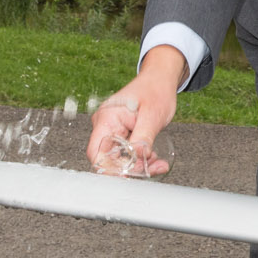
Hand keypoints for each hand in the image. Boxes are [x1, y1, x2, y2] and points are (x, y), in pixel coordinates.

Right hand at [88, 47, 184, 176]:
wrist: (160, 79)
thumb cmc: (155, 90)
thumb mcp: (153, 114)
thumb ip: (144, 136)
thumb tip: (138, 157)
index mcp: (107, 118)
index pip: (96, 152)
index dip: (108, 169)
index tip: (126, 177)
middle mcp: (105, 125)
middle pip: (109, 158)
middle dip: (130, 168)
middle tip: (151, 168)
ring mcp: (113, 130)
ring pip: (120, 158)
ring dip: (139, 164)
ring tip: (158, 163)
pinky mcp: (122, 134)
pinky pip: (127, 152)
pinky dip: (141, 158)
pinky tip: (155, 158)